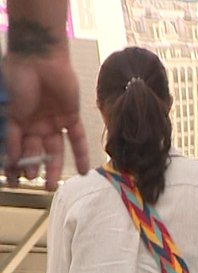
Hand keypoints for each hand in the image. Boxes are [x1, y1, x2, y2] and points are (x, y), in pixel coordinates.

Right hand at [3, 51, 90, 188]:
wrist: (39, 58)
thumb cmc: (18, 79)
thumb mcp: (11, 110)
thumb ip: (13, 135)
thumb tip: (11, 159)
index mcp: (17, 122)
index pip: (16, 148)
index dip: (14, 164)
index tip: (13, 181)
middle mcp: (35, 124)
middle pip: (36, 151)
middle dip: (35, 168)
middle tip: (37, 183)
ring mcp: (53, 120)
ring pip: (55, 149)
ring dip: (54, 166)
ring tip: (53, 185)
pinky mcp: (71, 116)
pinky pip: (76, 138)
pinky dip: (80, 154)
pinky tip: (82, 171)